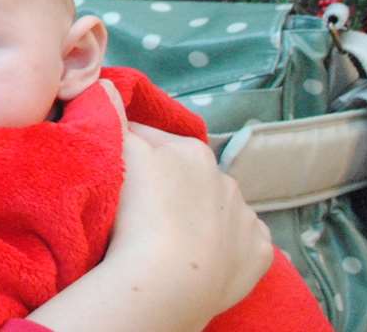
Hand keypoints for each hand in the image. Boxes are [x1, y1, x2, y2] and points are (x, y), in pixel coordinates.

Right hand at [108, 99, 273, 323]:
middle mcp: (226, 178)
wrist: (169, 281)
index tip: (111, 173)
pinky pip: (241, 242)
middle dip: (169, 186)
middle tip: (138, 212)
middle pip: (187, 176)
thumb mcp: (118, 154)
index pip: (151, 140)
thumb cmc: (138, 212)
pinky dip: (226, 247)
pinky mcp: (259, 253)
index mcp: (192, 150)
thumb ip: (112, 116)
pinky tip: (203, 259)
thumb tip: (107, 85)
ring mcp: (245, 217)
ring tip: (169, 240)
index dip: (128, 153)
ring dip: (198, 216)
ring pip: (217, 209)